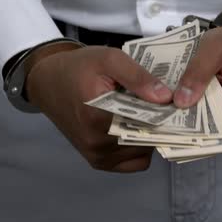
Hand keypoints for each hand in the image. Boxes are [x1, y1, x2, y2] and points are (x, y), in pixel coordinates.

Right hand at [25, 45, 172, 171]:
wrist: (48, 82)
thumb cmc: (78, 68)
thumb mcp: (108, 59)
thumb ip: (138, 77)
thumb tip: (165, 97)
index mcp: (98, 118)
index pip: (148, 123)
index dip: (166, 111)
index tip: (172, 100)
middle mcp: (97, 144)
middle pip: (147, 139)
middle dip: (159, 122)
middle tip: (160, 103)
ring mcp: (97, 156)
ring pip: (142, 152)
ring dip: (149, 134)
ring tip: (144, 112)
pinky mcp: (97, 162)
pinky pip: (133, 162)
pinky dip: (139, 147)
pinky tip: (135, 126)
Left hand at [173, 25, 221, 140]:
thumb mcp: (215, 47)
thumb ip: (198, 72)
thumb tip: (180, 102)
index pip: (218, 125)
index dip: (191, 122)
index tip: (166, 116)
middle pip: (216, 133)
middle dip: (189, 125)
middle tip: (163, 114)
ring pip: (214, 134)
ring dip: (193, 124)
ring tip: (170, 112)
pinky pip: (217, 128)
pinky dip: (200, 120)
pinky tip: (184, 110)